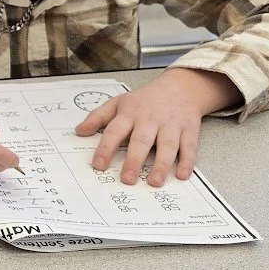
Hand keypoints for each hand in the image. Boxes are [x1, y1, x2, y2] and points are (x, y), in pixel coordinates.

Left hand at [75, 68, 239, 186]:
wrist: (180, 87)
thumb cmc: (145, 100)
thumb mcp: (118, 102)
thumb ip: (97, 117)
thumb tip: (79, 131)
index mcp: (130, 113)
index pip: (114, 131)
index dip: (105, 148)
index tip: (99, 166)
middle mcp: (150, 120)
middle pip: (141, 140)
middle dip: (134, 160)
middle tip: (127, 179)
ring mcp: (171, 125)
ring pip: (167, 145)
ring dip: (162, 164)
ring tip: (154, 182)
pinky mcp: (189, 129)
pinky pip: (189, 147)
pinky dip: (187, 161)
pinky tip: (182, 175)